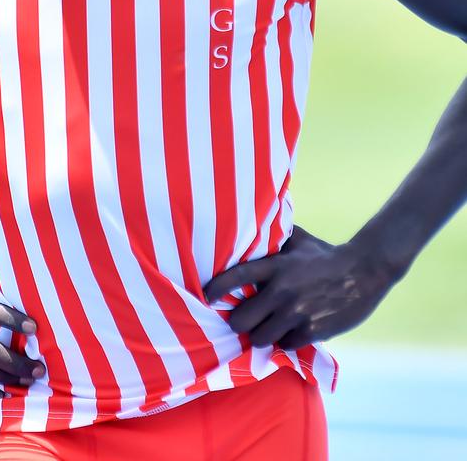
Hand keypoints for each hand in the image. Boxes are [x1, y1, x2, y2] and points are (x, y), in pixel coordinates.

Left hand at [203, 226, 393, 348]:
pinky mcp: (312, 331)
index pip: (237, 277)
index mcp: (276, 266)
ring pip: (260, 338)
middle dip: (239, 322)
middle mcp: (282, 291)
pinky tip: (290, 331)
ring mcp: (297, 313)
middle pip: (242, 320)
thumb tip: (253, 223)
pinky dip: (284, 341)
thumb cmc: (326, 253)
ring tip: (265, 328)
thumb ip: (275, 238)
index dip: (217, 287)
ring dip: (261, 335)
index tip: (205, 295)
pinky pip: (285, 345)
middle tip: (242, 320)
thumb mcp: (298, 240)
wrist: (365, 270)